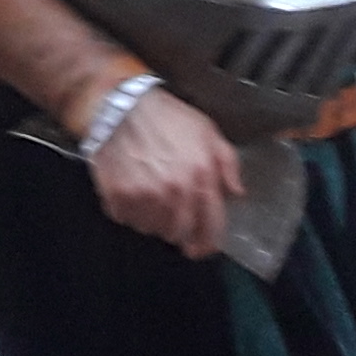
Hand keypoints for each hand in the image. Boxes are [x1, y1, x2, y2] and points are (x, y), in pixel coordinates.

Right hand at [86, 88, 238, 259]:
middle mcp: (173, 193)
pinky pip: (127, 220)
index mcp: (200, 178)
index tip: (203, 248)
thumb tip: (237, 193)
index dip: (208, 243)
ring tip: (151, 196)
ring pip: (152, 229)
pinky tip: (132, 191)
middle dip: (178, 230)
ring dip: (153, 220)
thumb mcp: (208, 131)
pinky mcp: (118, 198)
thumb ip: (227, 164)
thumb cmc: (167, 118)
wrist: (122, 107)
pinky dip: (130, 211)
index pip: (210, 226)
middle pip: (178, 234)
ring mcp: (144, 198)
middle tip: (172, 217)